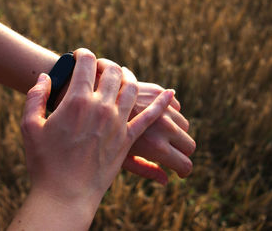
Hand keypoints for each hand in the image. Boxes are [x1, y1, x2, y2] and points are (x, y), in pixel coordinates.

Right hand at [12, 49, 172, 229]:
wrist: (64, 193)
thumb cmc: (44, 162)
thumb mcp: (30, 126)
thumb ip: (35, 97)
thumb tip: (44, 77)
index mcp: (77, 101)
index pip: (86, 63)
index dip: (83, 53)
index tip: (80, 54)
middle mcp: (101, 107)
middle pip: (113, 72)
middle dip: (106, 63)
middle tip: (99, 66)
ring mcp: (118, 123)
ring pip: (132, 88)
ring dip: (128, 76)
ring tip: (121, 75)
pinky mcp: (128, 139)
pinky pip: (151, 116)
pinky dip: (162, 103)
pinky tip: (170, 94)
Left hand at [97, 59, 195, 184]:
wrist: (83, 99)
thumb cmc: (92, 136)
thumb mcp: (118, 158)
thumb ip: (144, 169)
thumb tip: (165, 181)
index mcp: (154, 146)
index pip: (185, 164)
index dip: (183, 171)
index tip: (179, 172)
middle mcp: (162, 125)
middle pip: (189, 144)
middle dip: (182, 152)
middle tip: (171, 154)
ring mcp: (160, 107)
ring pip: (184, 123)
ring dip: (176, 130)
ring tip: (161, 134)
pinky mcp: (154, 90)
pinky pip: (174, 104)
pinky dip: (169, 110)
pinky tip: (155, 114)